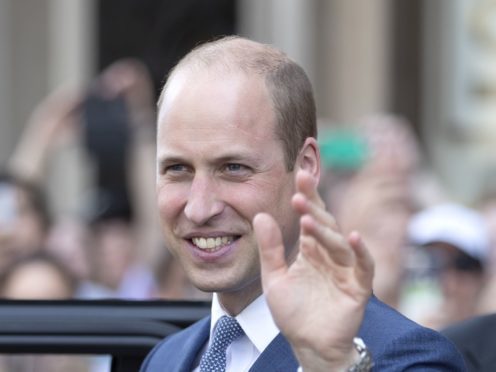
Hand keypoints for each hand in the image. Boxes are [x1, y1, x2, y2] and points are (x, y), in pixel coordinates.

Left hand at [253, 169, 373, 371]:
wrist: (308, 345)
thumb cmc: (293, 312)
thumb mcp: (274, 277)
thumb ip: (270, 248)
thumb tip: (261, 214)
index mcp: (311, 250)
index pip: (310, 218)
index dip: (307, 198)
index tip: (298, 176)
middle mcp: (329, 255)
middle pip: (325, 224)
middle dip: (314, 206)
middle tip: (301, 188)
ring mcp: (345, 270)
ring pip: (338, 243)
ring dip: (324, 229)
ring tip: (307, 217)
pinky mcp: (358, 288)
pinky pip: (363, 266)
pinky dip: (361, 252)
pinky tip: (353, 236)